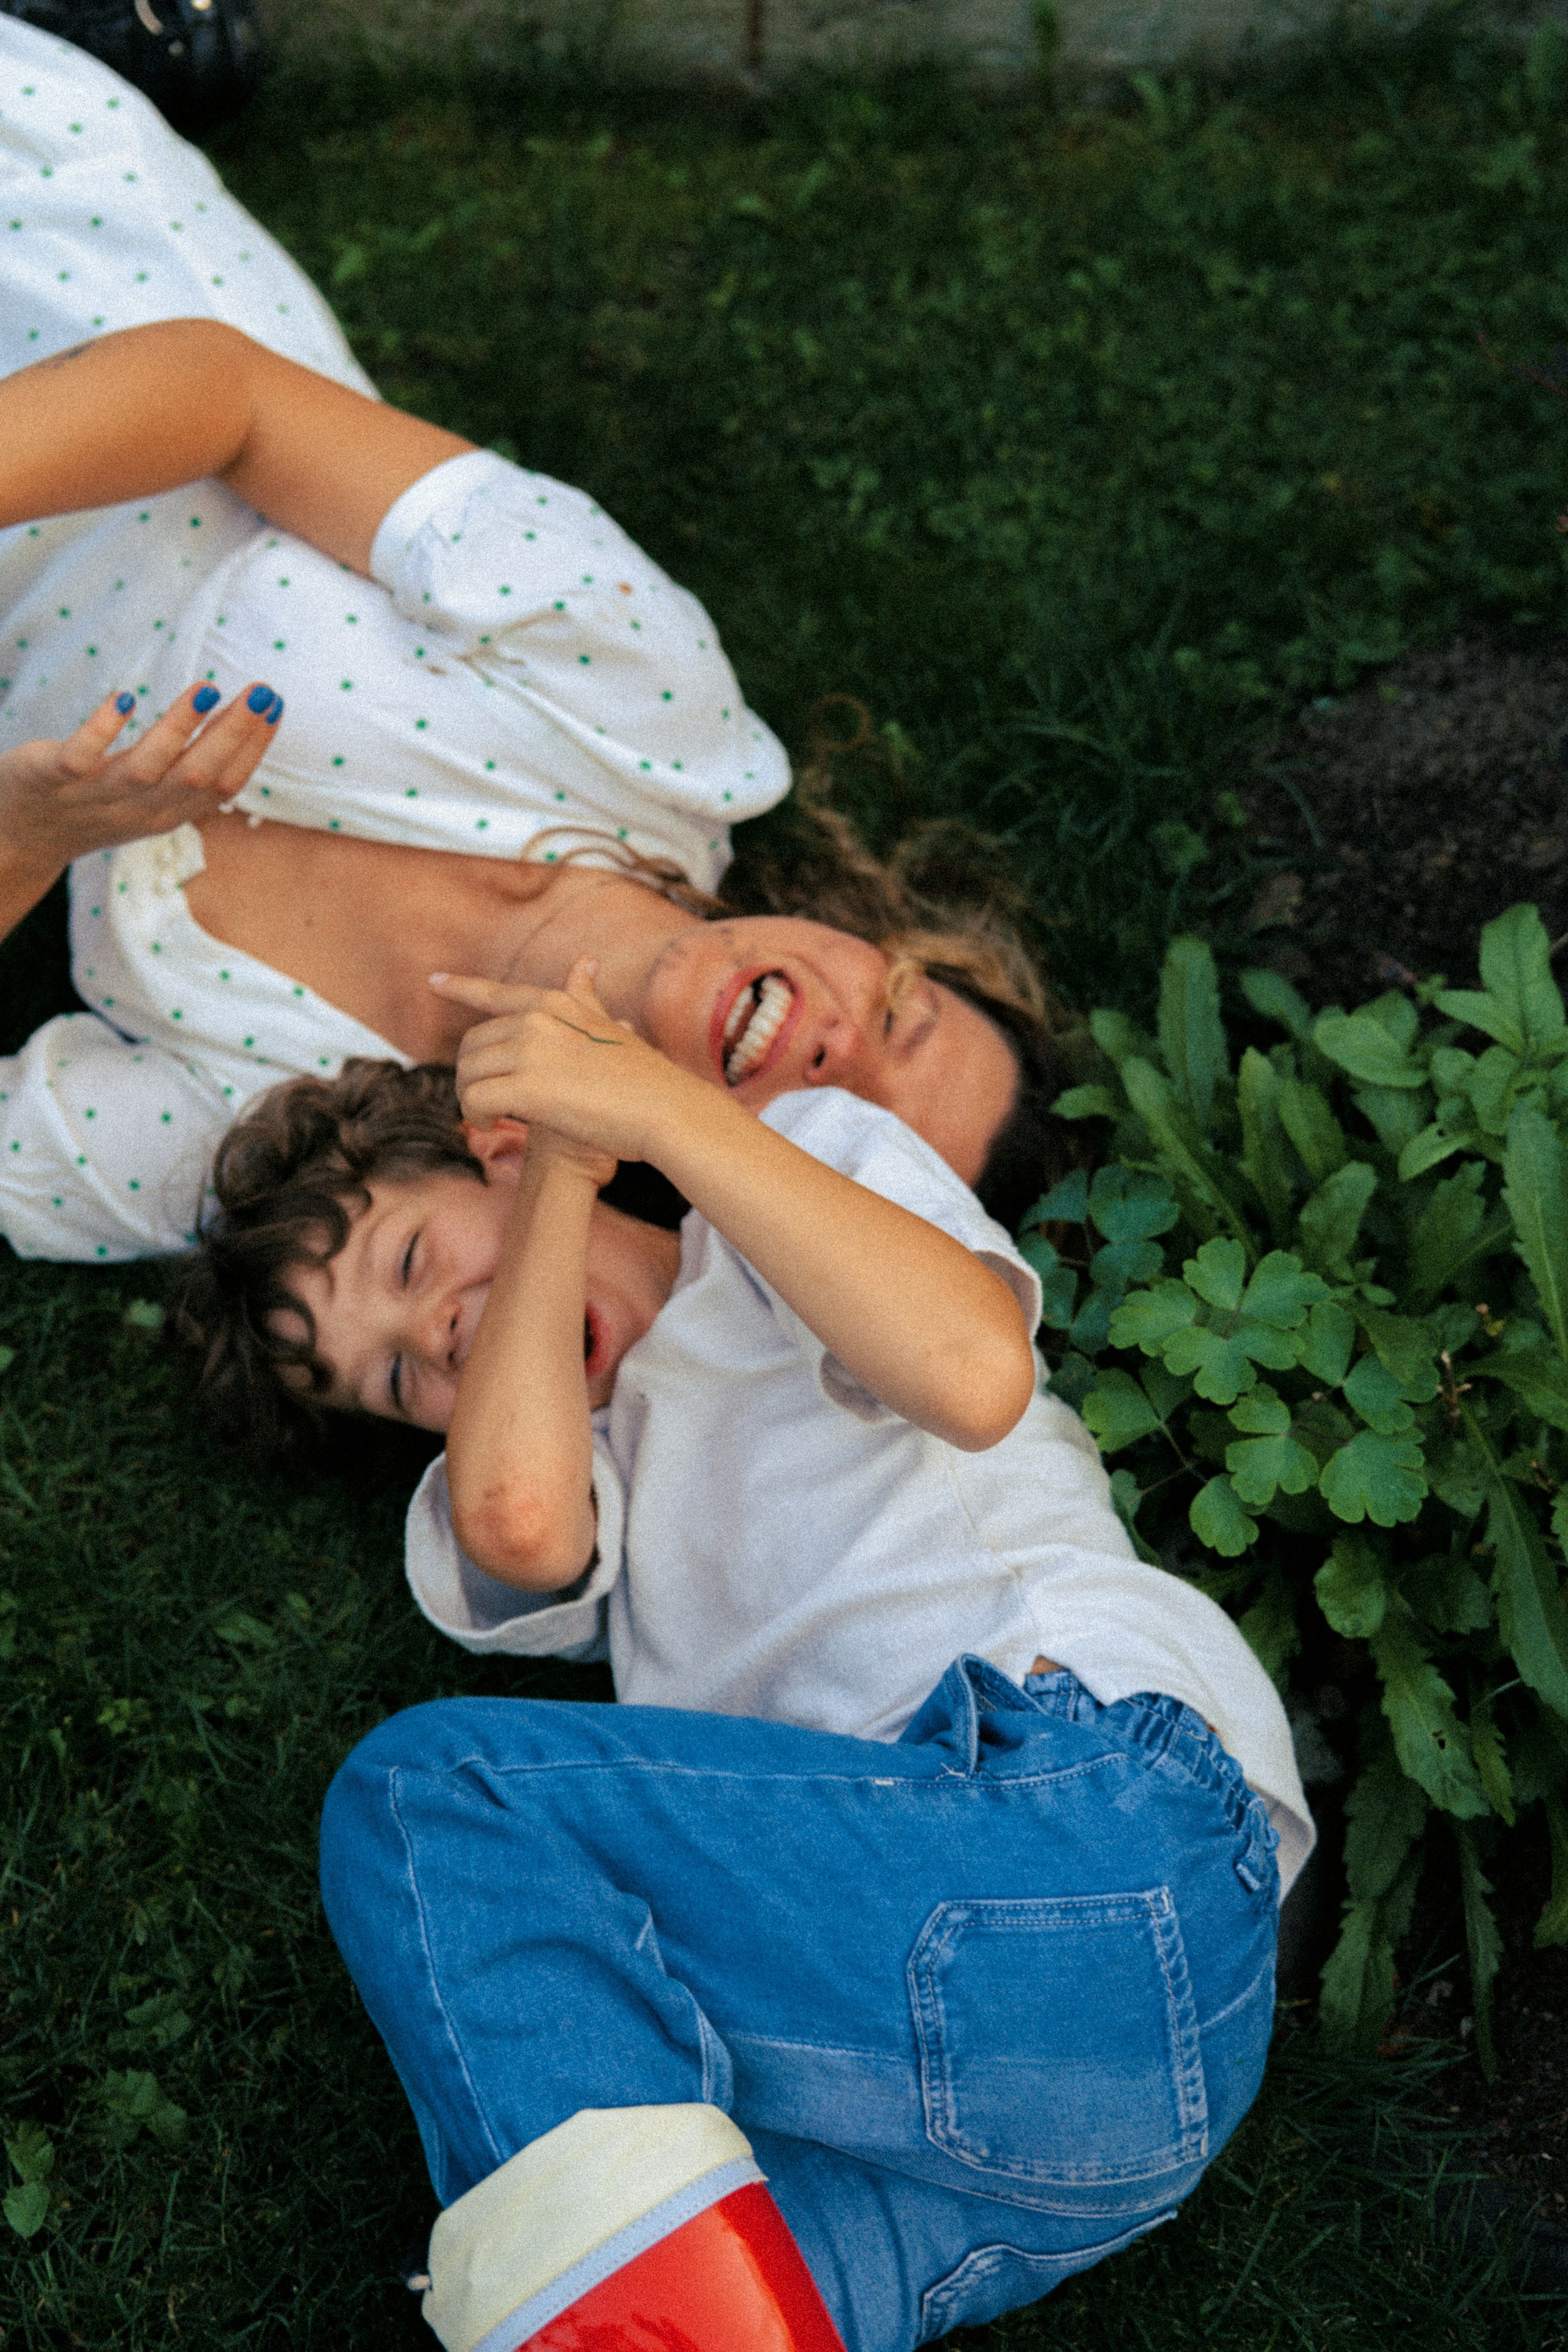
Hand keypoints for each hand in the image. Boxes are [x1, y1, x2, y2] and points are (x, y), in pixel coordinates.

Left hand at [0, 680, 282, 877]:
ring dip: (179, 728)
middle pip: (196, 776)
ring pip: (146, 769)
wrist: (22, 836)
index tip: (274, 706)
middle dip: (233, 733)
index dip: (253, 748)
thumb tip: (241, 726)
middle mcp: (139, 809)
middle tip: (262, 693)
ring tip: (205, 688)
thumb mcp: (151, 795)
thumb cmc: (94, 803)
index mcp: (168, 813)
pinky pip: (80, 758)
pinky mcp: (52, 778)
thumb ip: (189, 768)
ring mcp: (95, 795)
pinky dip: (102, 730)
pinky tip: (123, 699)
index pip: (224, 786)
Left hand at [435, 957, 695, 1165]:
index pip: (496, 993)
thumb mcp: (609, 1026)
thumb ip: (586, 997)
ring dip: (471, 1099)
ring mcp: (531, 1052)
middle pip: (472, 1044)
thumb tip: (586, 961)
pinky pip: (475, 1101)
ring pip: (468, 1074)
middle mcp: (536, 1020)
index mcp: (554, 1004)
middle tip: (487, 1100)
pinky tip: (492, 1125)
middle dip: (471, 1074)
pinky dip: (475, 1116)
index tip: (433, 981)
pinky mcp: (528, 1088)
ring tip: (491, 1117)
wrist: (665, 1111)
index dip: (461, 987)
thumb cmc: (643, 1077)